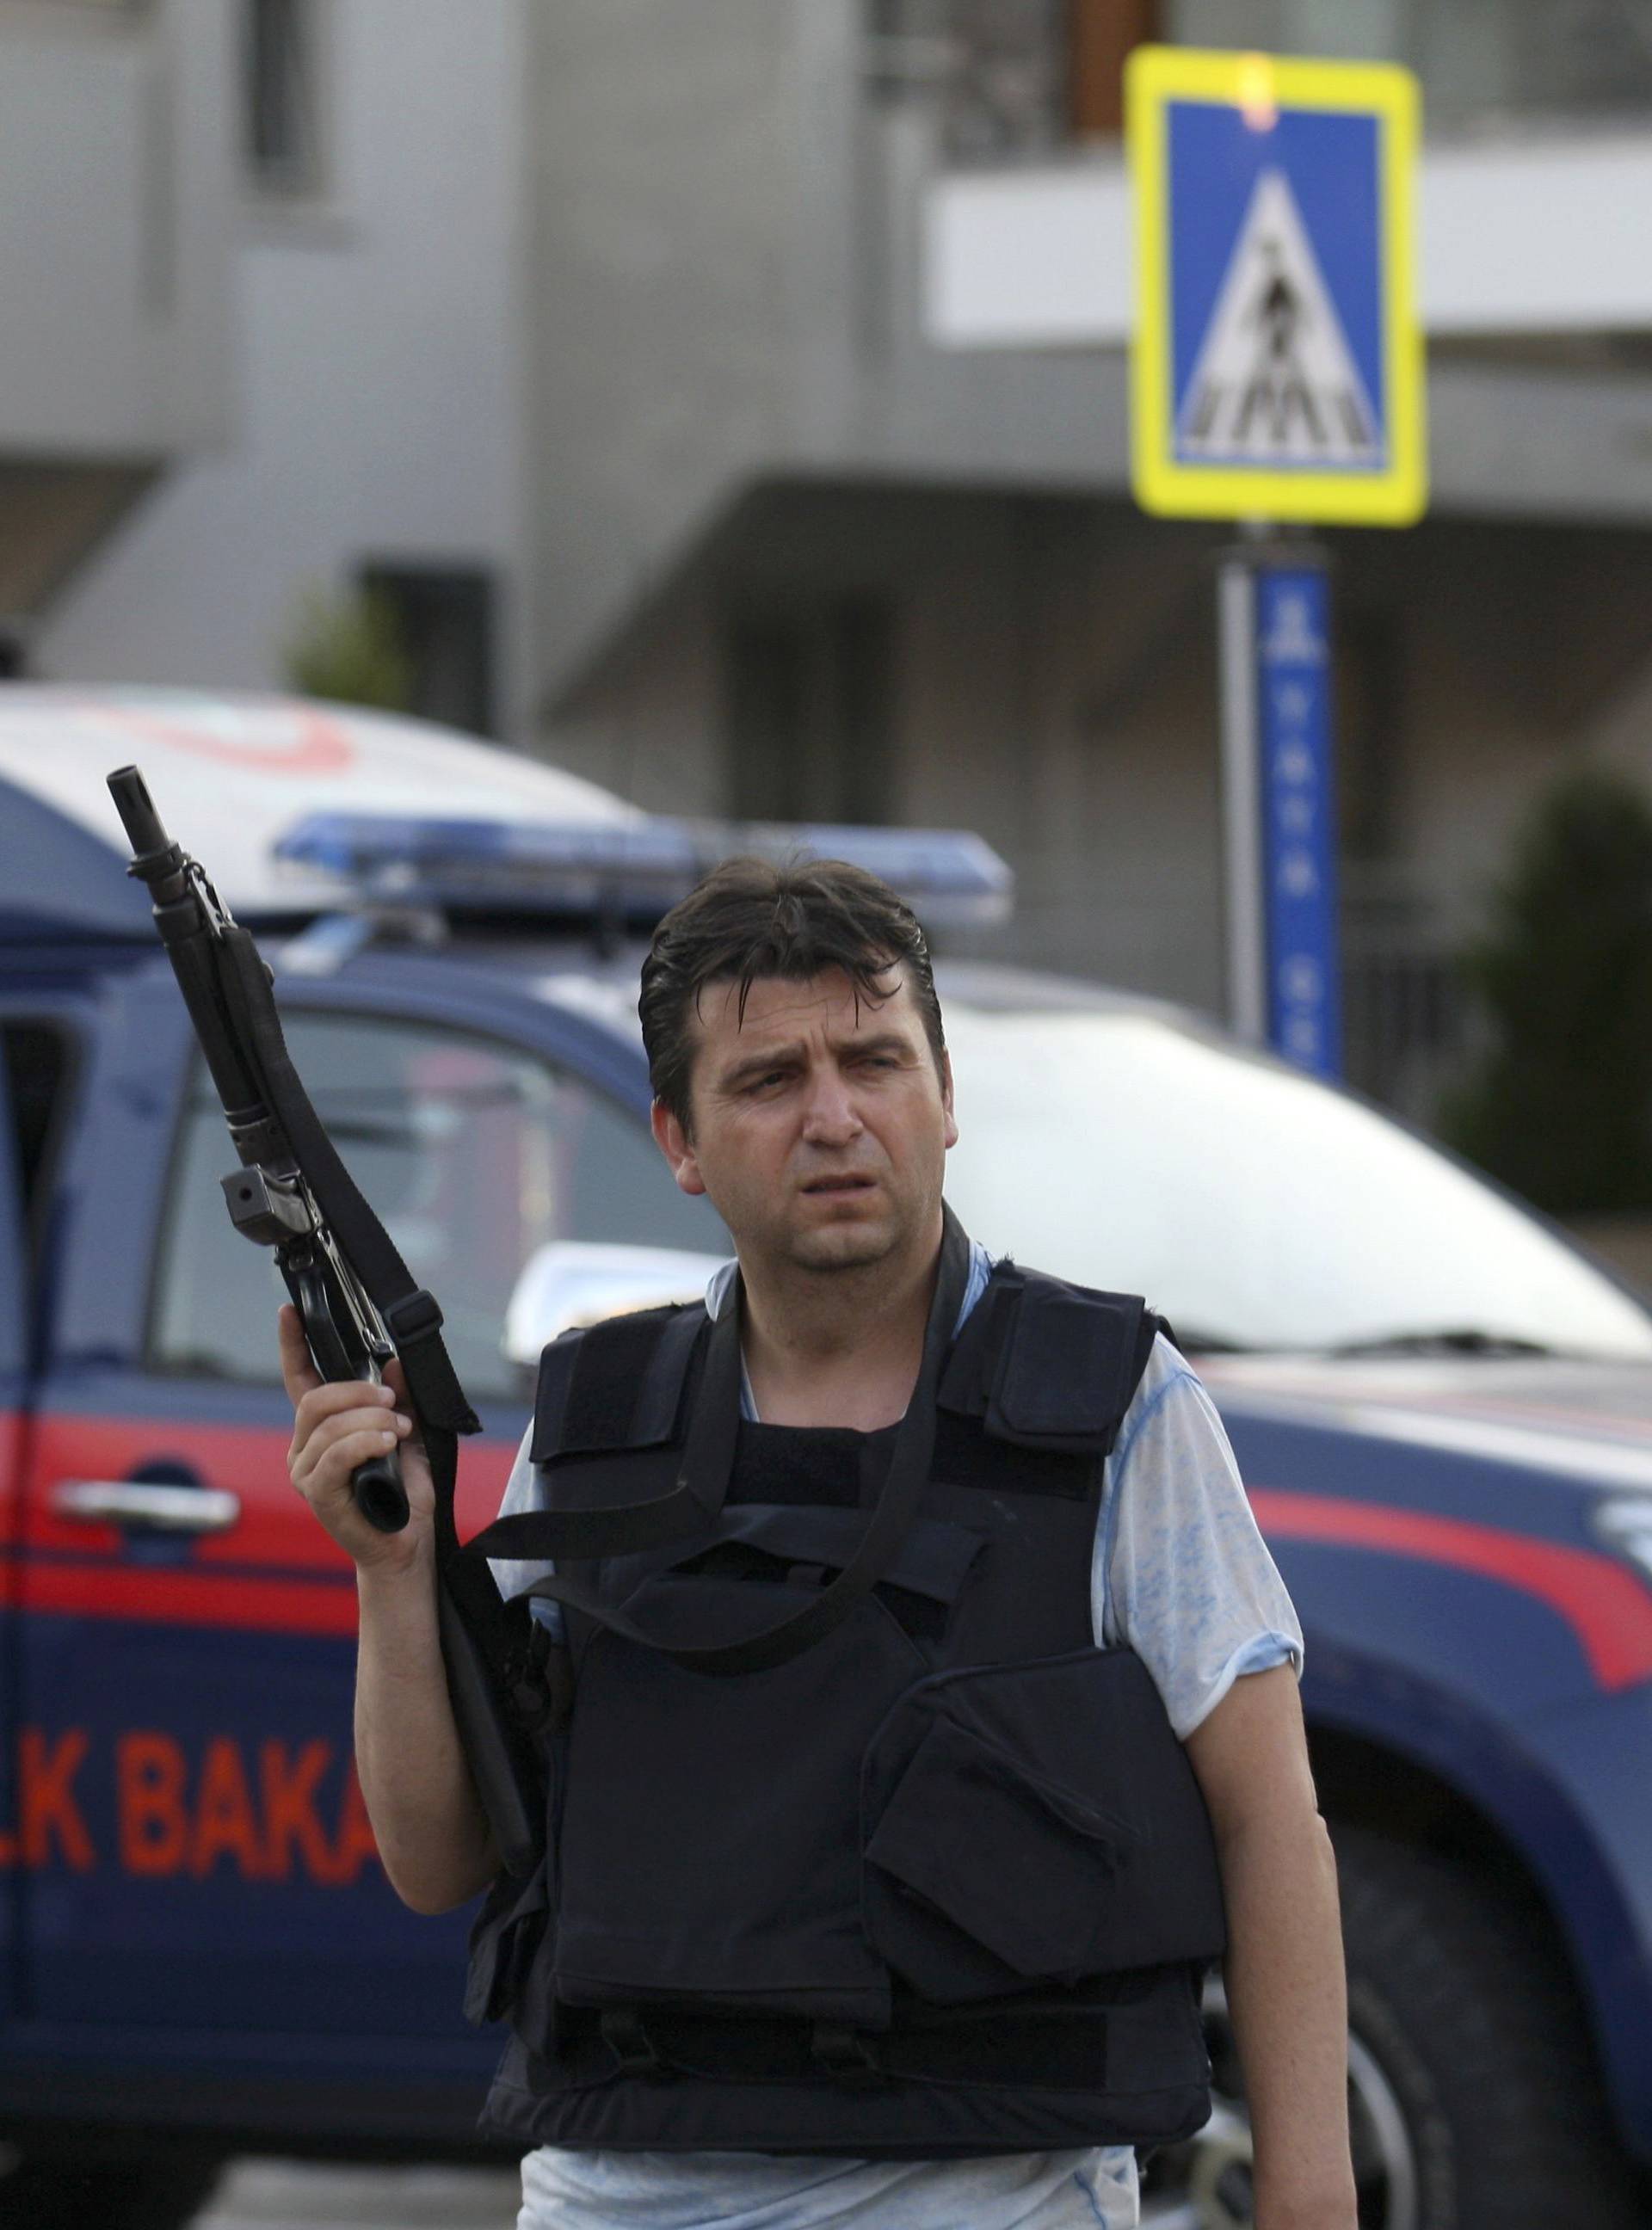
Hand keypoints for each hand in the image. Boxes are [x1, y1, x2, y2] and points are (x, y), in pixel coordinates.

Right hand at [278, 1302, 434, 1572]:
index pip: (299, 1378)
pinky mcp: (319, 1495)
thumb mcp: (409, 1434)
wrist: (408, 1544)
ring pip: (329, 1425)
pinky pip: (336, 1455)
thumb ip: (398, 1398)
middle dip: (358, 1391)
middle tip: (393, 1401)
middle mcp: (306, 1448)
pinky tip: (388, 1443)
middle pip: (315, 1398)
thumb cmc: (405, 1493)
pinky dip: (365, 1442)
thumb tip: (393, 1361)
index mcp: (322, 1429)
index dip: (293, 1343)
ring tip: (399, 1430)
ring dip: (371, 1419)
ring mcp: (308, 1472)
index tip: (290, 1310)